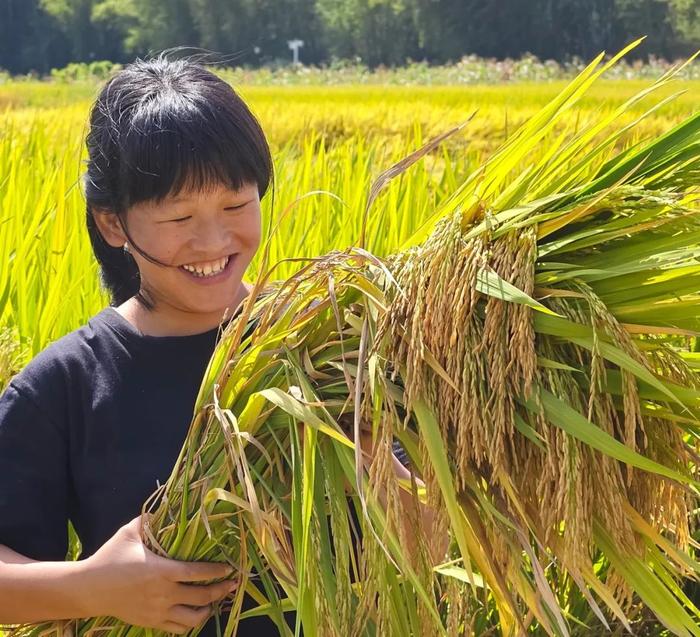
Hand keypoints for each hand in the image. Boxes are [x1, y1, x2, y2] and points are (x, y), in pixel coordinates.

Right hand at [82, 516, 237, 633]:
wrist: (88, 589)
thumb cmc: (110, 558)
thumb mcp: (129, 534)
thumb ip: (149, 519)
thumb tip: (165, 502)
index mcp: (160, 571)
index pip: (196, 573)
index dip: (216, 572)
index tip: (229, 568)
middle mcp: (162, 594)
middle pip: (201, 597)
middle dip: (221, 590)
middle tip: (233, 584)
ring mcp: (157, 611)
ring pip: (192, 619)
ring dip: (208, 609)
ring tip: (216, 600)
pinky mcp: (150, 622)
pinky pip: (177, 629)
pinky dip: (191, 623)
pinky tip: (197, 613)